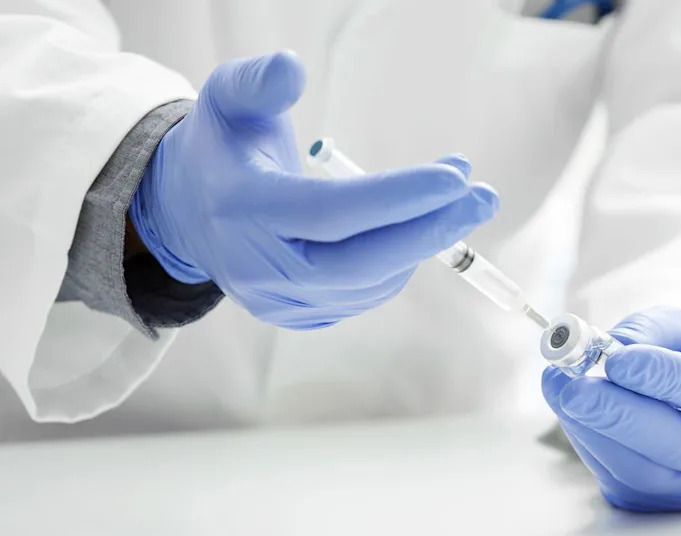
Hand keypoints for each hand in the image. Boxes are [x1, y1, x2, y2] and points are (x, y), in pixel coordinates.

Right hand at [129, 51, 497, 328]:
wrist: (191, 215)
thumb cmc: (222, 149)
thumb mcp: (226, 99)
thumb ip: (258, 82)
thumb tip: (293, 68)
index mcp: (242, 209)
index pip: (331, 213)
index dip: (397, 199)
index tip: (454, 178)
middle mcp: (258, 267)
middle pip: (360, 262)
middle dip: (430, 230)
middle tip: (483, 198)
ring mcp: (279, 301)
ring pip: (370, 283)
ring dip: (423, 243)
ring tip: (457, 201)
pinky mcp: (300, 317)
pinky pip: (364, 296)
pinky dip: (400, 263)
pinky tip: (416, 229)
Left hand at [542, 307, 680, 511]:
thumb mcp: (677, 330)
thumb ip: (646, 333)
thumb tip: (602, 350)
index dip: (664, 376)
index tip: (618, 360)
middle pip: (678, 443)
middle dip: (619, 414)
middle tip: (575, 388)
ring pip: (639, 468)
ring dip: (590, 427)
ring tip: (560, 388)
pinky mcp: (649, 500)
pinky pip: (613, 475)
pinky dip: (584, 439)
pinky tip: (568, 410)